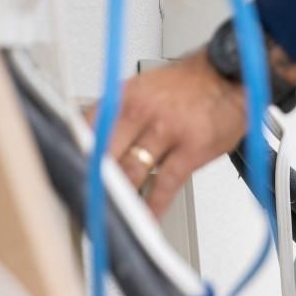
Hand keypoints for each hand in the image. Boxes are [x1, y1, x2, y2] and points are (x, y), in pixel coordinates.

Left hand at [86, 50, 247, 217]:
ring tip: (112, 217)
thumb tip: (91, 145)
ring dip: (120, 198)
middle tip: (85, 203)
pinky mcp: (191, 150)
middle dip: (94, 183)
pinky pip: (165, 185)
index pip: (86, 132)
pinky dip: (153, 207)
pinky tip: (147, 219)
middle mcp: (142, 112)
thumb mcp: (143, 90)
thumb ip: (116, 117)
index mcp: (124, 97)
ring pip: (131, 173)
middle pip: (104, 156)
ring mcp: (166, 131)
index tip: (67, 179)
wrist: (229, 75)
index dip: (74, 159)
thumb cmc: (188, 86)